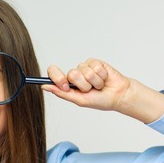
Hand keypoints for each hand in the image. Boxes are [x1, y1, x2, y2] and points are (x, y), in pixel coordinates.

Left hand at [43, 58, 163, 122]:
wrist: (118, 95)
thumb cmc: (100, 100)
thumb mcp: (79, 100)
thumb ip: (62, 93)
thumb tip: (44, 87)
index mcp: (69, 84)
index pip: (54, 73)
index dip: (58, 78)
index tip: (66, 85)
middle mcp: (75, 75)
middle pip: (71, 74)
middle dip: (83, 84)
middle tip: (90, 89)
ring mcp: (85, 67)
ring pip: (84, 71)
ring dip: (94, 81)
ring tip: (99, 86)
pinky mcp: (95, 62)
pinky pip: (94, 66)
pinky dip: (101, 75)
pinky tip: (104, 79)